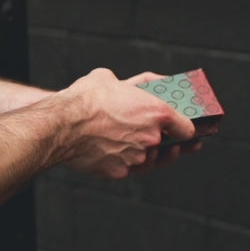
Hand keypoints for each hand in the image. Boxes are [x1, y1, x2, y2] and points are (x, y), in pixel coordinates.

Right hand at [56, 68, 195, 178]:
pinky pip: (129, 168)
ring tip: (139, 145)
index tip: (186, 130)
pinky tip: (119, 153)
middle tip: (167, 140)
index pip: (188, 128)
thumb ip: (136, 84)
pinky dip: (126, 162)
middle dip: (167, 142)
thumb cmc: (86, 99)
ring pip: (150, 160)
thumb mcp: (112, 78)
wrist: (61, 125)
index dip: (187, 129)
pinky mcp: (120, 172)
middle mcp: (152, 138)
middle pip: (170, 146)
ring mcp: (137, 158)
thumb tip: (147, 85)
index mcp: (158, 113)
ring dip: (147, 153)